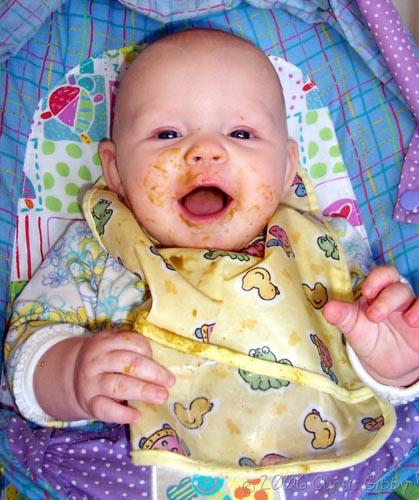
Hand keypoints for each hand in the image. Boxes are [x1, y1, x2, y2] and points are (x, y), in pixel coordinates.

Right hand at [73, 330, 174, 423]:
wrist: (71, 375)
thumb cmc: (105, 360)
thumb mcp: (112, 347)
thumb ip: (132, 350)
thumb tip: (163, 364)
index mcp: (105, 342)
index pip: (130, 342)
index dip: (148, 351)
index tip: (162, 362)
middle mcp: (96, 360)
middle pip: (128, 364)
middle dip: (152, 373)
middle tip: (170, 382)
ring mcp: (90, 382)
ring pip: (118, 386)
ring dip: (143, 391)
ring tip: (162, 397)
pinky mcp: (89, 403)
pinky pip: (105, 409)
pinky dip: (122, 414)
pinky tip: (137, 415)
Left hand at [323, 265, 418, 386]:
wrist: (385, 364)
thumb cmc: (368, 338)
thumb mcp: (353, 328)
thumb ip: (342, 316)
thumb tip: (326, 308)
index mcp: (377, 293)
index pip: (382, 275)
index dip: (376, 279)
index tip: (366, 292)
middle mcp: (396, 298)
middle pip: (398, 286)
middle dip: (387, 298)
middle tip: (374, 316)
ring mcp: (412, 310)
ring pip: (416, 297)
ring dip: (413, 305)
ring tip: (407, 320)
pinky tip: (414, 322)